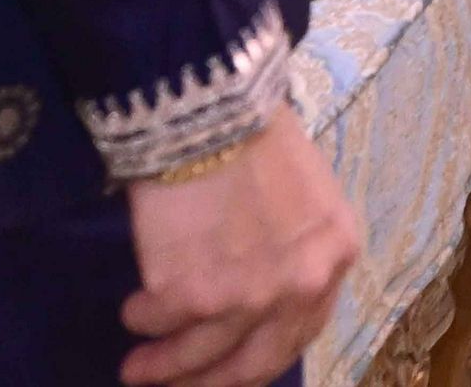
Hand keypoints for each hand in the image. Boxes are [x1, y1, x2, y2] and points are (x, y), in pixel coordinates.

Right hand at [120, 112, 359, 386]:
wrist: (214, 110)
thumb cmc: (257, 140)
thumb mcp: (308, 199)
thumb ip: (296, 253)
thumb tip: (263, 302)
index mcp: (336, 257)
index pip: (299, 334)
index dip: (258, 360)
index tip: (226, 371)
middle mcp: (302, 287)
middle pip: (254, 361)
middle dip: (209, 382)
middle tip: (176, 386)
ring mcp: (249, 296)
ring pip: (198, 353)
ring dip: (162, 366)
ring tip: (135, 368)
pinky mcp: (193, 293)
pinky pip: (159, 321)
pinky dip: (141, 319)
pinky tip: (134, 311)